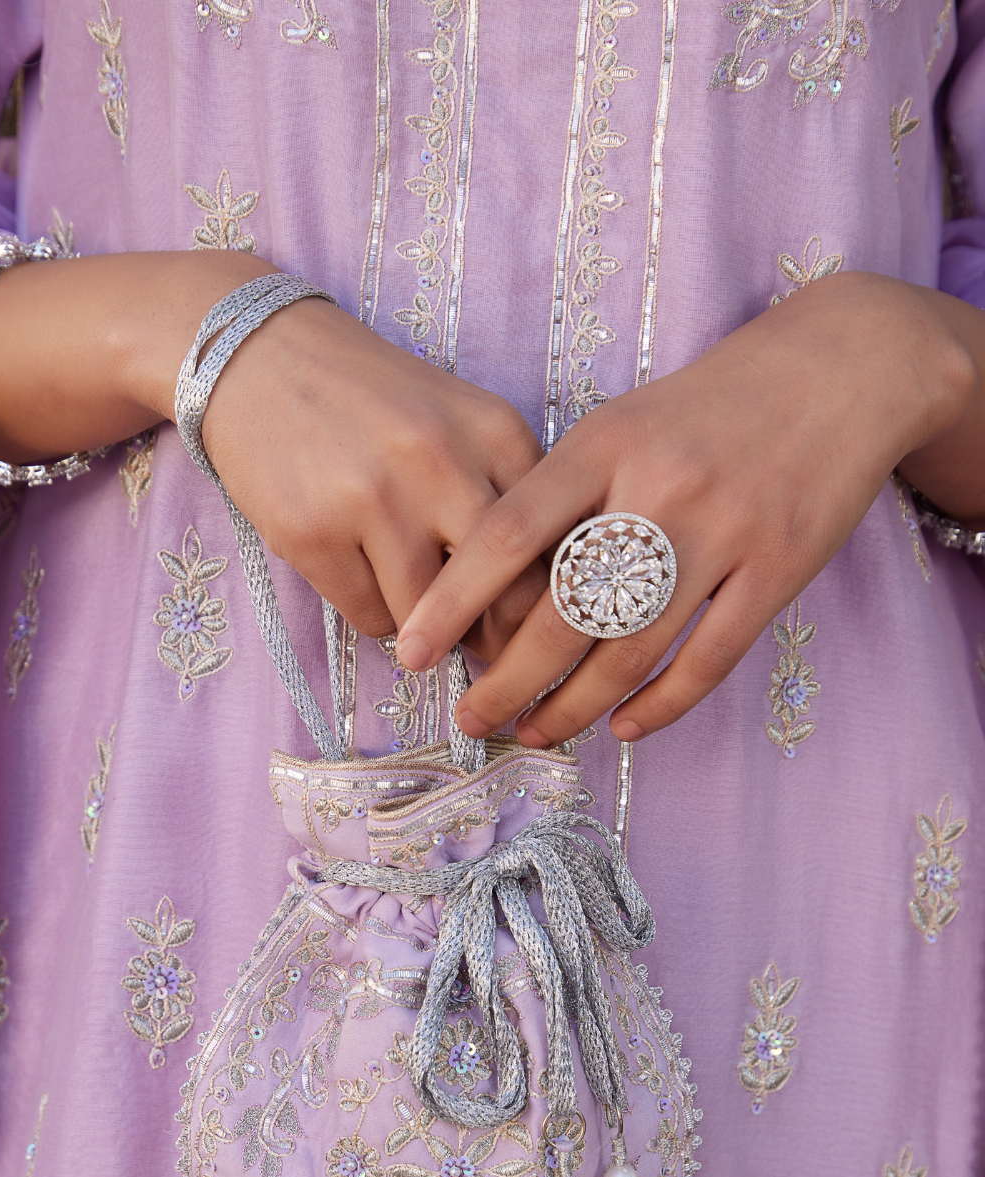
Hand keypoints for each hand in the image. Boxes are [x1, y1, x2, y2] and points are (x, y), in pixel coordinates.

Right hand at [0, 249, 547, 649]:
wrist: (257, 356)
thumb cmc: (372, 401)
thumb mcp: (460, 420)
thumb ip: (505, 492)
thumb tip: (537, 605)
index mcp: (494, 431)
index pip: (553, 546)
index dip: (551, 598)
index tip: (537, 621)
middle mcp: (440, 462)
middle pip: (503, 594)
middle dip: (501, 635)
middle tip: (489, 646)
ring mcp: (371, 500)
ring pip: (431, 618)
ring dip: (429, 629)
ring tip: (419, 608)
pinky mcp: (312, 534)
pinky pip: (371, 618)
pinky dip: (377, 616)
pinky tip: (365, 579)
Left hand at [393, 271, 983, 744]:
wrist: (842, 368)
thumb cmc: (708, 405)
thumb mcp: (622, 421)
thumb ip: (563, 494)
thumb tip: (492, 588)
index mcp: (604, 444)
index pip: (508, 534)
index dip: (451, 601)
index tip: (410, 651)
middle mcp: (658, 490)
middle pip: (564, 613)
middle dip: (506, 681)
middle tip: (470, 718)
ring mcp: (723, 534)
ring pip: (631, 650)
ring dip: (574, 707)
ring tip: (534, 732)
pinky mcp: (777, 571)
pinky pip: (707, 661)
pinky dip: (660, 705)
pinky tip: (622, 727)